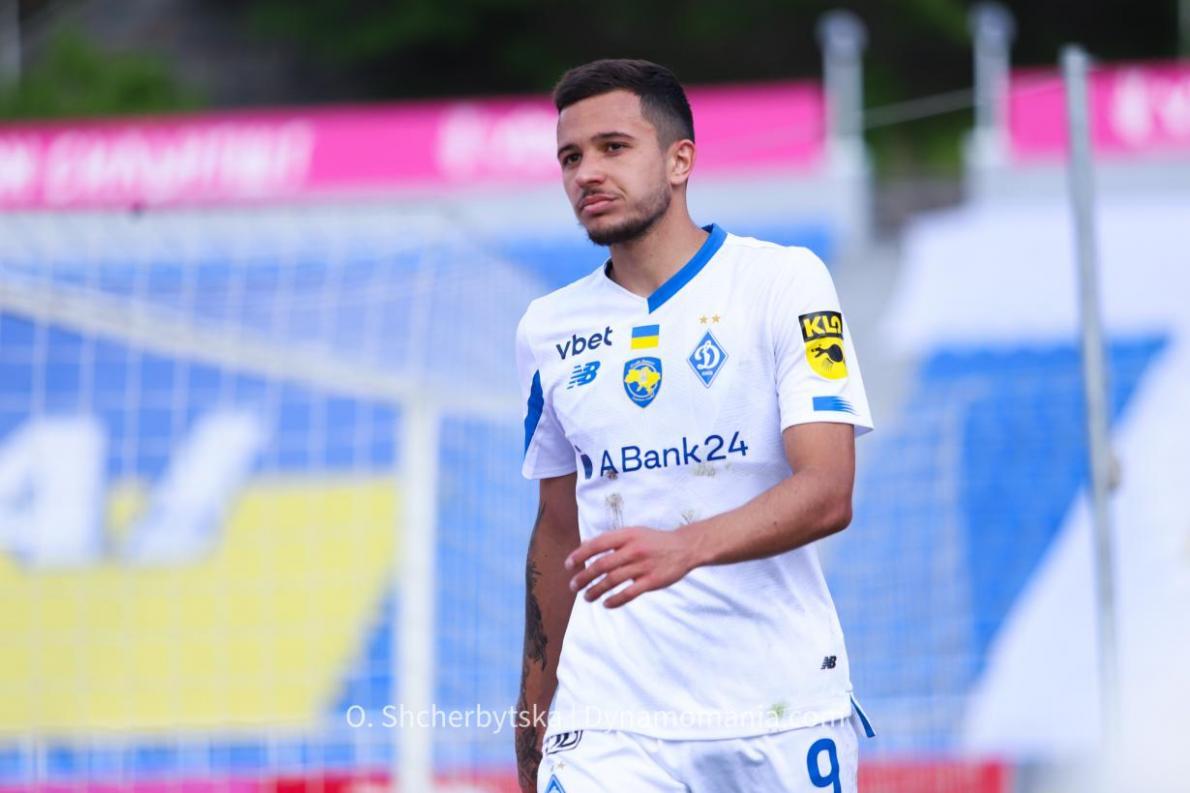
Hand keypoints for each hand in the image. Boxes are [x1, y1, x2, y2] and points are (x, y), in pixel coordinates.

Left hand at [564, 526, 696, 607]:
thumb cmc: (654, 541)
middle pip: (601, 565)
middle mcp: (633, 549)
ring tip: (587, 597)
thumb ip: (610, 540)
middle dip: (584, 577)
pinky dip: (615, 600)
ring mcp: (643, 566)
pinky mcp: (652, 581)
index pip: (597, 545)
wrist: (684, 547)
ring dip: (596, 591)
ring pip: (612, 581)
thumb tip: (584, 546)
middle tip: (573, 586)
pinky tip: (606, 604)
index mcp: (626, 535)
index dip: (580, 555)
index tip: (569, 565)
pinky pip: (629, 593)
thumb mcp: (633, 533)